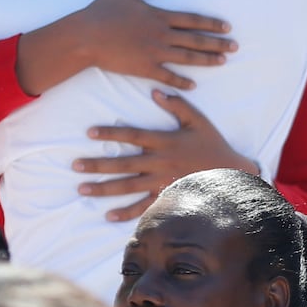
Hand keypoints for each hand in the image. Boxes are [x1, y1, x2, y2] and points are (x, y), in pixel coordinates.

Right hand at [73, 0, 236, 89]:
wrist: (85, 36)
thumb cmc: (102, 11)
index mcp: (159, 16)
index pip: (193, 19)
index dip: (211, 23)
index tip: (227, 27)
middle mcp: (162, 35)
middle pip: (196, 40)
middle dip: (218, 44)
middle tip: (236, 47)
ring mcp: (155, 53)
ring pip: (188, 58)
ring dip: (207, 60)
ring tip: (223, 62)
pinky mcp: (145, 68)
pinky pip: (168, 76)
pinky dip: (182, 81)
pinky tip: (194, 85)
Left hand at [73, 91, 259, 220]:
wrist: (232, 172)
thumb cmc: (214, 144)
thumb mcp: (198, 121)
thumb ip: (177, 105)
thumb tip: (155, 91)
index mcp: (165, 141)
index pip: (133, 135)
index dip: (111, 132)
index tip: (89, 132)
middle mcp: (160, 161)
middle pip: (123, 163)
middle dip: (98, 164)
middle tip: (74, 166)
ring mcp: (163, 181)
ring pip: (128, 186)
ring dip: (104, 188)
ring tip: (82, 188)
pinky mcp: (168, 196)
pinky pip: (144, 206)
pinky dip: (127, 212)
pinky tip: (108, 215)